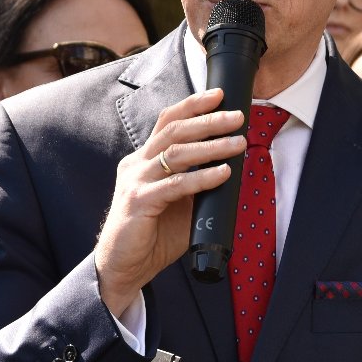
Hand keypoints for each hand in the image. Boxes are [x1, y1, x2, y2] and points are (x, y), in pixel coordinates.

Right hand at [95, 90, 245, 315]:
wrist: (123, 267)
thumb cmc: (152, 234)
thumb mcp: (179, 202)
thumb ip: (196, 184)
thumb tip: (230, 166)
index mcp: (144, 160)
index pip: (167, 122)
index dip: (192, 105)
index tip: (218, 94)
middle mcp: (137, 164)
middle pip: (174, 131)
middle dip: (208, 120)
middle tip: (237, 116)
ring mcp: (135, 182)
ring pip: (175, 154)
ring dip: (210, 146)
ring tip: (237, 143)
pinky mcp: (138, 202)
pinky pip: (175, 185)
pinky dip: (202, 178)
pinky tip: (222, 173)